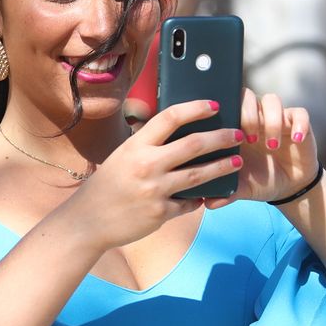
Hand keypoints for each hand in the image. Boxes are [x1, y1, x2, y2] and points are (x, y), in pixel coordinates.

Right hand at [65, 99, 242, 249]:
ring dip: (223, 167)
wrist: (88, 221)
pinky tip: (207, 195)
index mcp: (135, 146)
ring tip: (237, 161)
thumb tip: (177, 132)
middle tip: (237, 134)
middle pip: (194, 145)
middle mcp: (147, 165)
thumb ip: (146, 145)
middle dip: (221, 137)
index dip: (195, 108)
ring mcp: (155, 190)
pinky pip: (189, 203)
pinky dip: (199, 198)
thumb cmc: (106, 186)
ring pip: (200, 174)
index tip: (214, 105)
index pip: (170, 118)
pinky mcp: (161, 213)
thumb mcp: (121, 157)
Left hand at [204, 88, 318, 209]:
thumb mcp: (242, 188)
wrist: (288, 186)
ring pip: (272, 100)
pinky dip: (299, 124)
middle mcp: (255, 117)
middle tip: (249, 140)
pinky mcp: (298, 123)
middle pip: (247, 96)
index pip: (225, 103)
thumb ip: (226, 192)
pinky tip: (296, 139)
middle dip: (247, 114)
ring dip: (270, 120)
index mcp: (235, 126)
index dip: (224, 111)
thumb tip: (207, 203)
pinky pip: (300, 113)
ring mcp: (277, 118)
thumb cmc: (259, 180)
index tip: (226, 133)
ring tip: (271, 146)